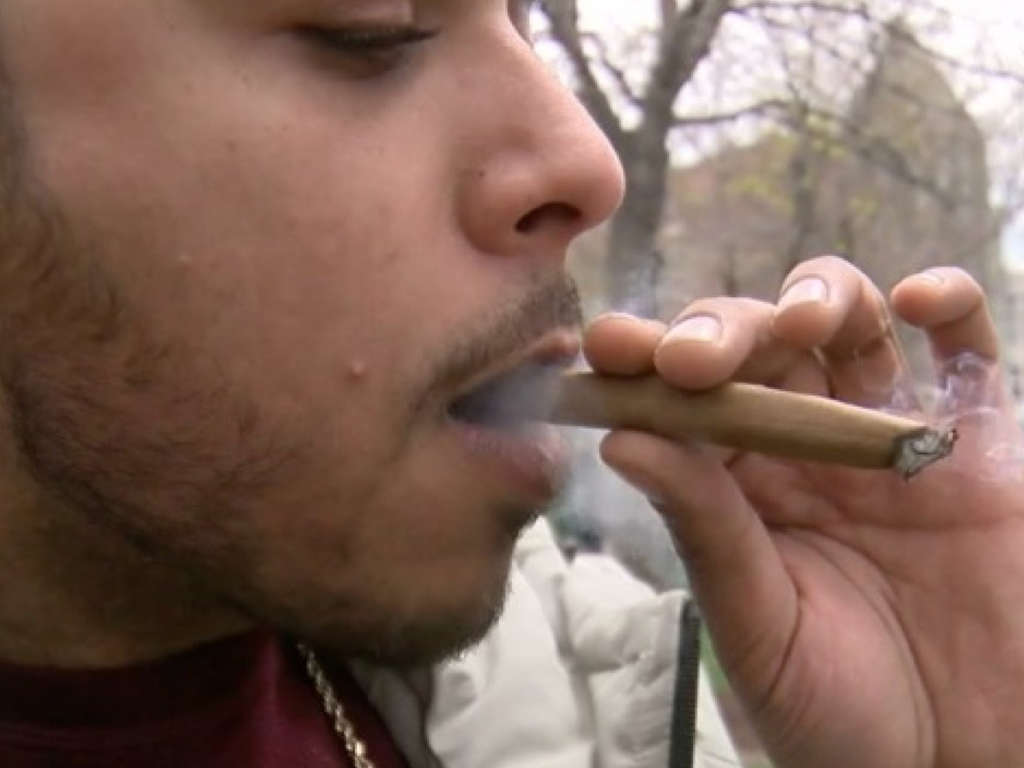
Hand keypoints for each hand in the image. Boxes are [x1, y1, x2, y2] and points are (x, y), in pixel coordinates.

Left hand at [583, 256, 1023, 767]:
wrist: (956, 765)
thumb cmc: (839, 714)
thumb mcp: (758, 625)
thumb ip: (705, 529)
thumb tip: (622, 438)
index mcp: (739, 486)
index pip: (684, 401)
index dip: (645, 363)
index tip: (608, 344)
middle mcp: (807, 445)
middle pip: (758, 347)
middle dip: (720, 331)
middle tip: (690, 356)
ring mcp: (891, 434)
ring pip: (850, 326)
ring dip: (818, 298)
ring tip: (797, 322)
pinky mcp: (980, 441)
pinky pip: (968, 349)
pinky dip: (948, 305)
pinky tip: (916, 300)